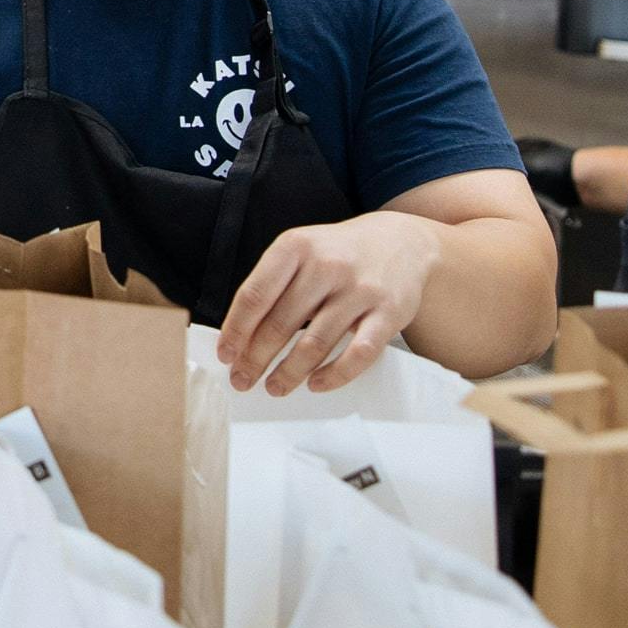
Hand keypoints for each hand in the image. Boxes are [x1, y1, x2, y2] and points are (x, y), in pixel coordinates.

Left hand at [216, 210, 441, 396]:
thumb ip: (273, 284)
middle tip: (243, 378)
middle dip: (256, 358)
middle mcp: (326, 265)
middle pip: (280, 323)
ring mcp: (359, 290)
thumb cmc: (340, 252)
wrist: (402, 240)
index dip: (236, 330)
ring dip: (289, 373)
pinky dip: (334, 375)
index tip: (225, 354)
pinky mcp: (389, 313)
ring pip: (315, 343)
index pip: (255, 295)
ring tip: (274, 387)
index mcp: (296, 247)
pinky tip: (317, 384)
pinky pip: (358, 354)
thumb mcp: (301, 251)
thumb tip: (240, 334)